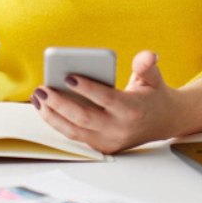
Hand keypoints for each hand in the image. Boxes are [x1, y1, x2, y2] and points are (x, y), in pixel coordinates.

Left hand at [31, 49, 178, 153]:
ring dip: (52, 115)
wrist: (164, 122)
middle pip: (83, 118)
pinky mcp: (102, 147)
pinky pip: (75, 136)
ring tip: (37, 98)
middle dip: (59, 103)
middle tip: (42, 88)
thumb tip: (147, 55)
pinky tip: (45, 108)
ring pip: (74, 131)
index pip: (106, 99)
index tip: (68, 76)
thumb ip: (146, 65)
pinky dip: (58, 123)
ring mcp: (109, 141)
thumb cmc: (153, 95)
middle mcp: (119, 129)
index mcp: (132, 110)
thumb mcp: (154, 77)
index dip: (87, 88)